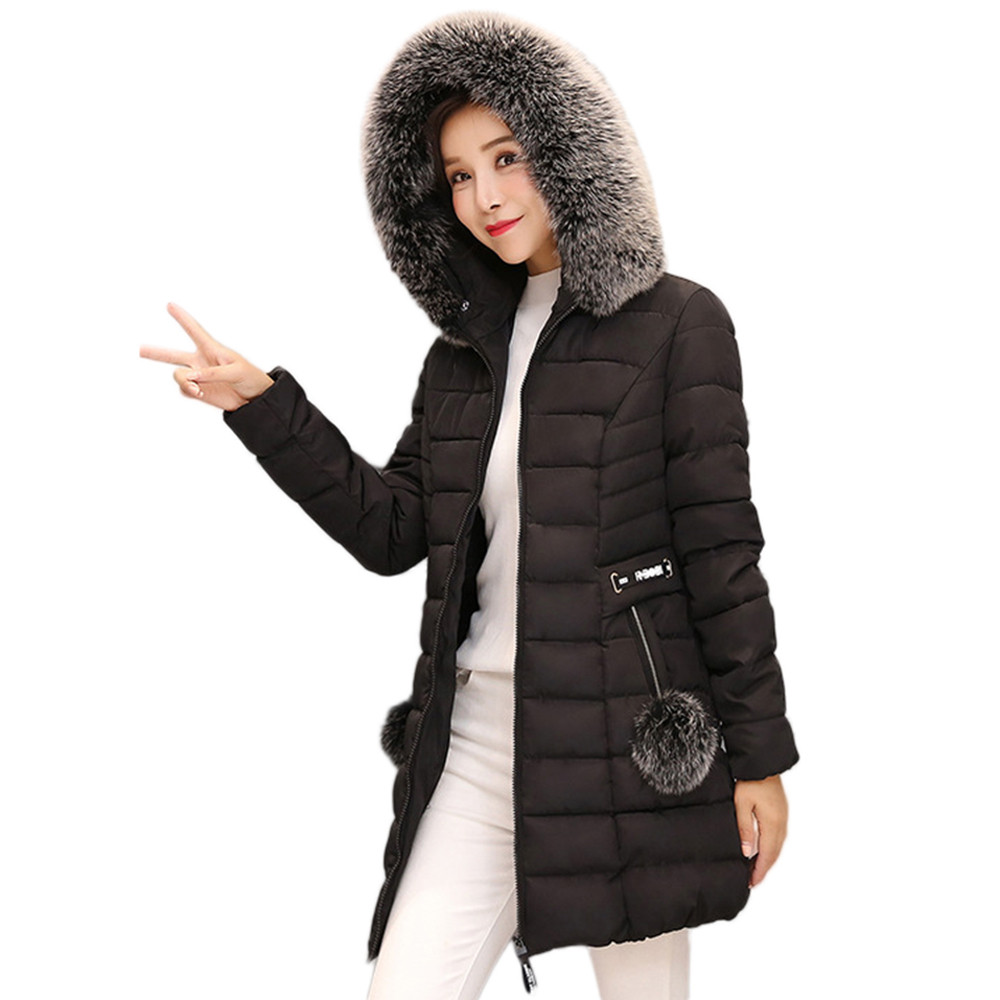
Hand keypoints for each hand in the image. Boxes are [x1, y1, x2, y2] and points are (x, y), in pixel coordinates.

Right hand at [140, 302, 274, 410]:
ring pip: (178, 376)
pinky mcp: (199, 391)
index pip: (194, 330)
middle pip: (172, 355)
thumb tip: (191, 376)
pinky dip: (189, 391)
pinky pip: (184, 390)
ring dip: (184, 381)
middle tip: (138, 349)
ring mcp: (198, 377)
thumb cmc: (250, 378)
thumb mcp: (236, 371)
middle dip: (154, 352)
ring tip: (196, 388)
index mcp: (212, 349)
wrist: (254, 400)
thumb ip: (213, 373)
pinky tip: (200, 393)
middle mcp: (201, 361)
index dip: (182, 318)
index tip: (170, 304)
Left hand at [733, 773, 787, 887]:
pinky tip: (762, 850)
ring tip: (755, 869)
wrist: (762, 763)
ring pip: (777, 846)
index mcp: (773, 824)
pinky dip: (771, 847)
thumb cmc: (750, 781)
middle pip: (774, 853)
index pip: (767, 855)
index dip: (760, 871)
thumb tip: (748, 853)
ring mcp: (783, 818)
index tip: (751, 883)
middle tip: (752, 881)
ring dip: (768, 859)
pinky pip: (777, 836)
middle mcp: (782, 823)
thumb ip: (745, 828)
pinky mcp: (781, 812)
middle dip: (764, 868)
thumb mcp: (741, 804)